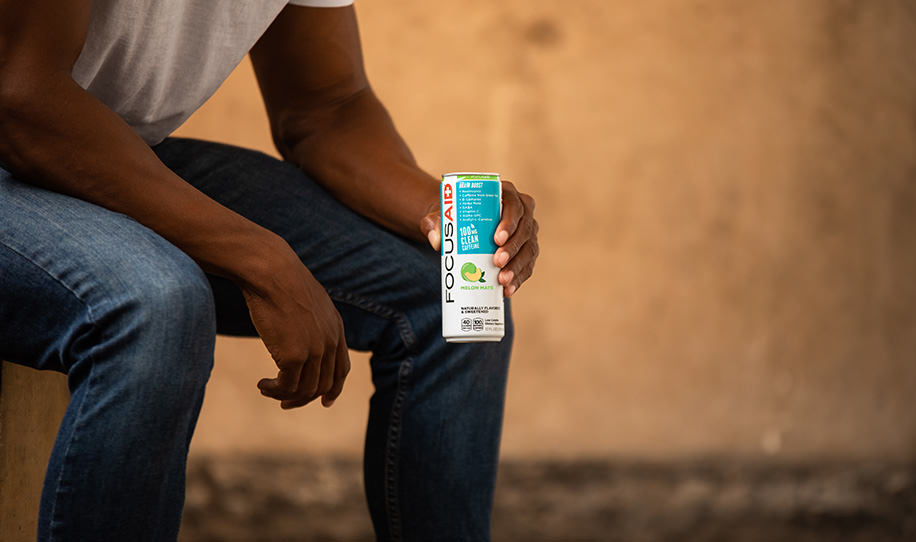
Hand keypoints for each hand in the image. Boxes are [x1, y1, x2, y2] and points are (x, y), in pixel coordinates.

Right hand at [238, 241, 349, 408]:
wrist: (271, 271)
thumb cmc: (281, 280)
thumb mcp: (306, 300)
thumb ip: (311, 320)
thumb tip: (300, 333)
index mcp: (336, 328)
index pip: (341, 369)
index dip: (333, 389)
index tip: (324, 402)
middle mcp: (331, 342)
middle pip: (323, 385)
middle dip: (304, 399)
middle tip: (284, 403)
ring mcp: (315, 350)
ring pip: (305, 390)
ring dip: (285, 396)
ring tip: (267, 389)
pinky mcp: (295, 356)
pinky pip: (287, 387)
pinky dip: (274, 391)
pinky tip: (262, 384)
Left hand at [419, 180, 538, 296]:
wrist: (458, 227)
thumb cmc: (452, 216)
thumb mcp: (440, 216)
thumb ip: (433, 223)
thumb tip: (437, 241)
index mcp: (506, 194)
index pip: (514, 206)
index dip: (509, 223)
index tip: (496, 239)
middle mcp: (522, 211)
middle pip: (524, 229)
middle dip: (512, 248)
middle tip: (497, 262)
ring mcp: (527, 231)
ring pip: (529, 249)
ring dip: (517, 266)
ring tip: (502, 281)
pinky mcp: (526, 249)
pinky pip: (527, 265)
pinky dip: (519, 278)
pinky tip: (508, 290)